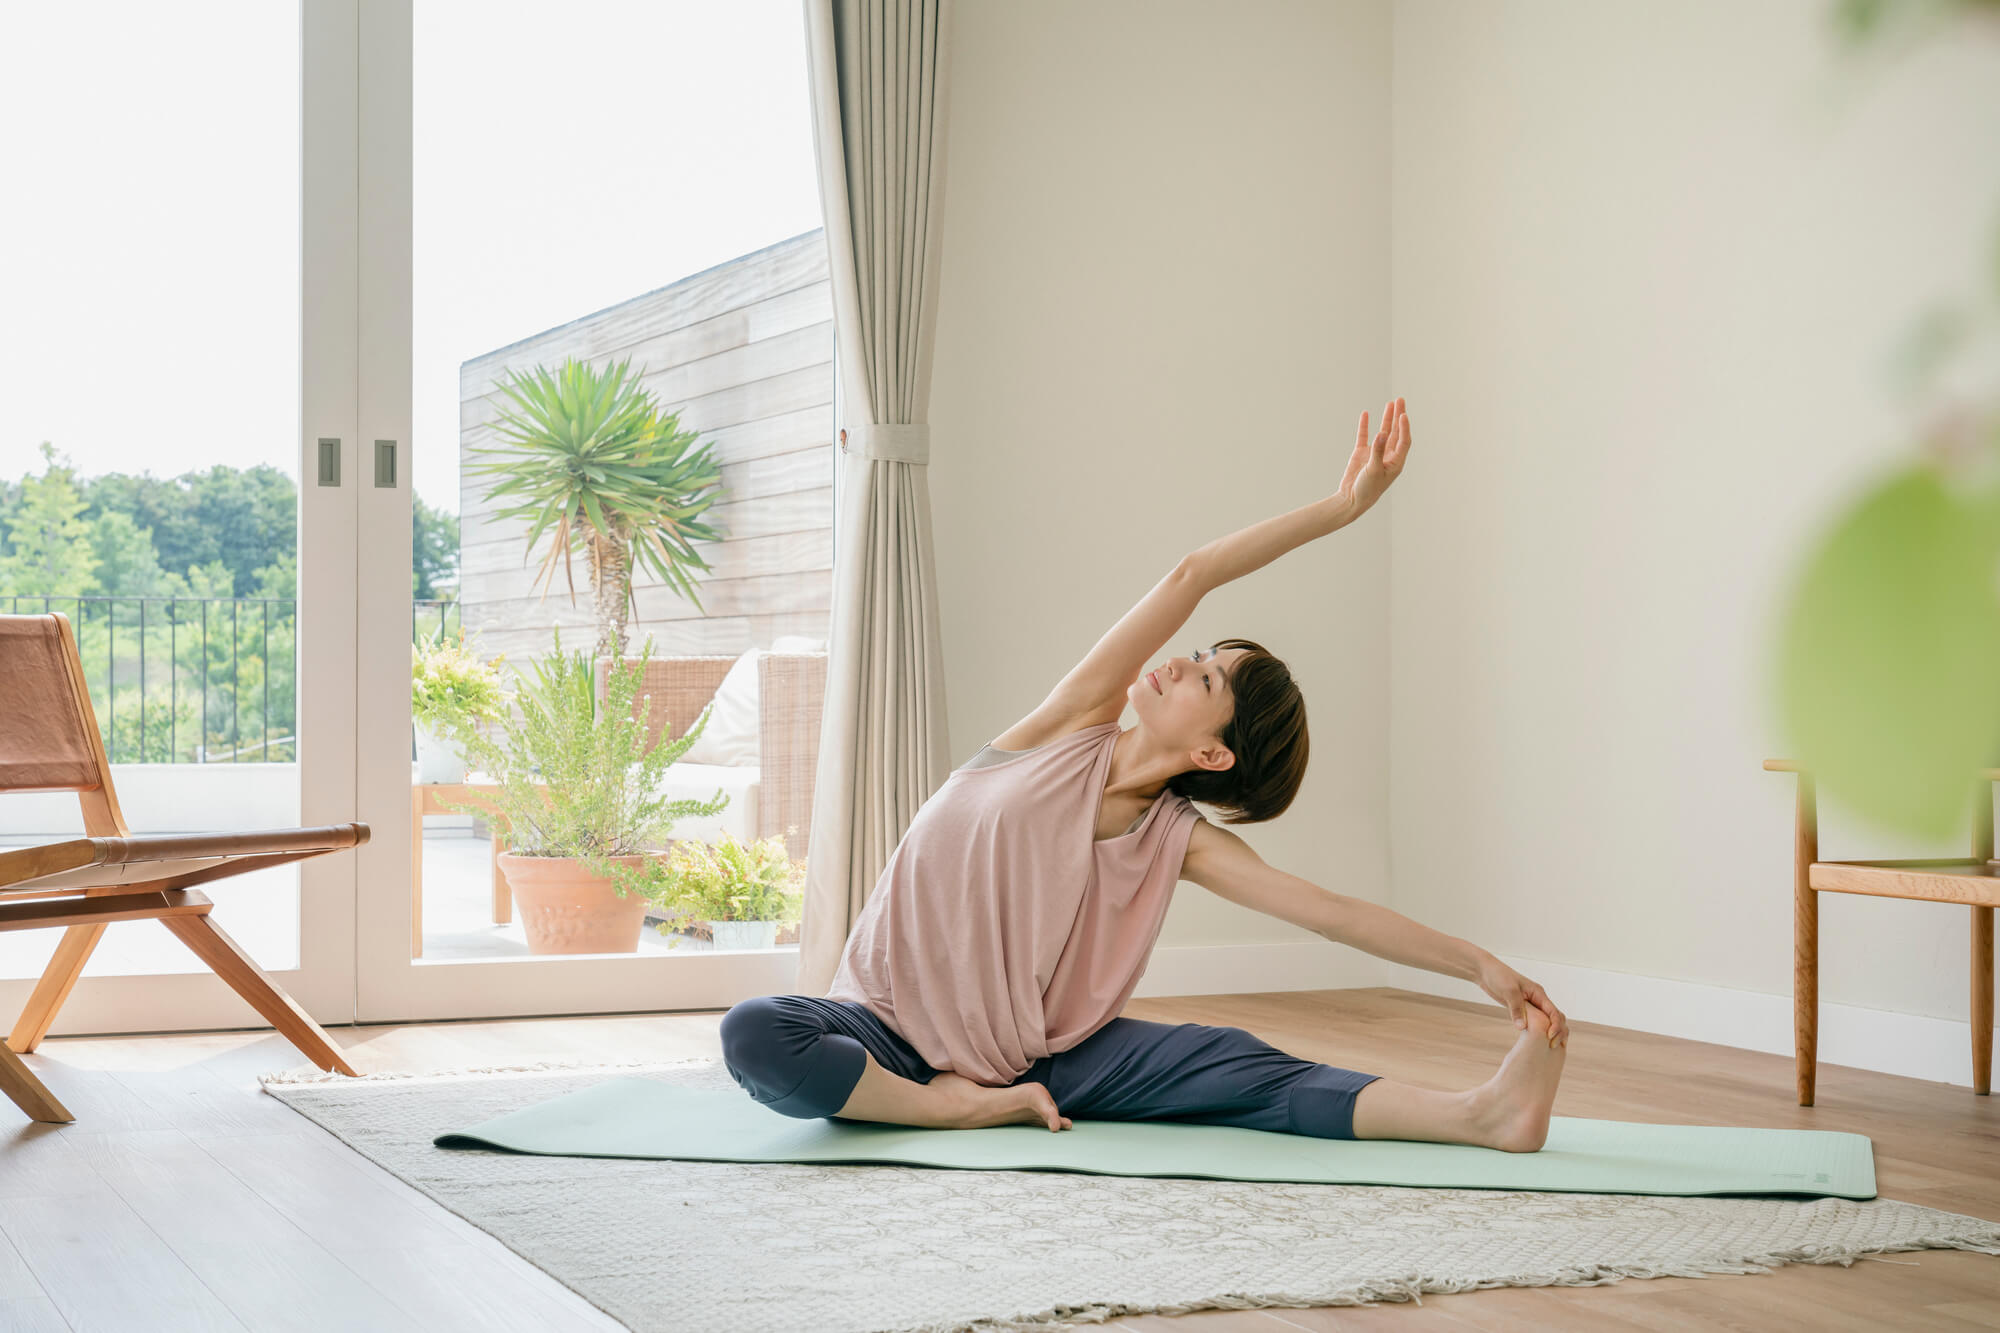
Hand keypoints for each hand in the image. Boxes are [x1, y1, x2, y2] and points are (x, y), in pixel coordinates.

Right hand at [1337, 397, 1412, 514]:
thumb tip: (1382, 433)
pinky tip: (1366, 414)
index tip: (1403, 415)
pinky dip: (1365, 426)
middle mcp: (1387, 456)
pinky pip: (1364, 437)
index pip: (1404, 441)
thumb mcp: (1374, 470)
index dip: (1404, 427)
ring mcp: (1374, 454)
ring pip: (1383, 432)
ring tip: (1390, 403)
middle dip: (1398, 416)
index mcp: (1395, 463)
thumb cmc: (1367, 490)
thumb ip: (1378, 451)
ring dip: (1387, 418)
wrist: (1350, 500)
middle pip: (1396, 433)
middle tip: (1400, 400)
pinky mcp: (1361, 454)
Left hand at [1475, 955, 1568, 1047]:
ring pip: (1547, 1020)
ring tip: (1549, 1047)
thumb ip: (1516, 1009)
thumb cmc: (1498, 976)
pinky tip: (1537, 1041)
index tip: (1550, 1037)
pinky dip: (1540, 1030)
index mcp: (1539, 994)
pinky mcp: (1523, 1008)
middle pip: (1556, 1017)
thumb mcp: (1508, 991)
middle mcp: (1539, 999)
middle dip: (1558, 1031)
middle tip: (1552, 1046)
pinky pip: (1536, 1021)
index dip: (1555, 1025)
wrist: (1485, 971)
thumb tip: (1522, 1027)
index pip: (1554, 1012)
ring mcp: (1532, 1004)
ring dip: (1551, 1032)